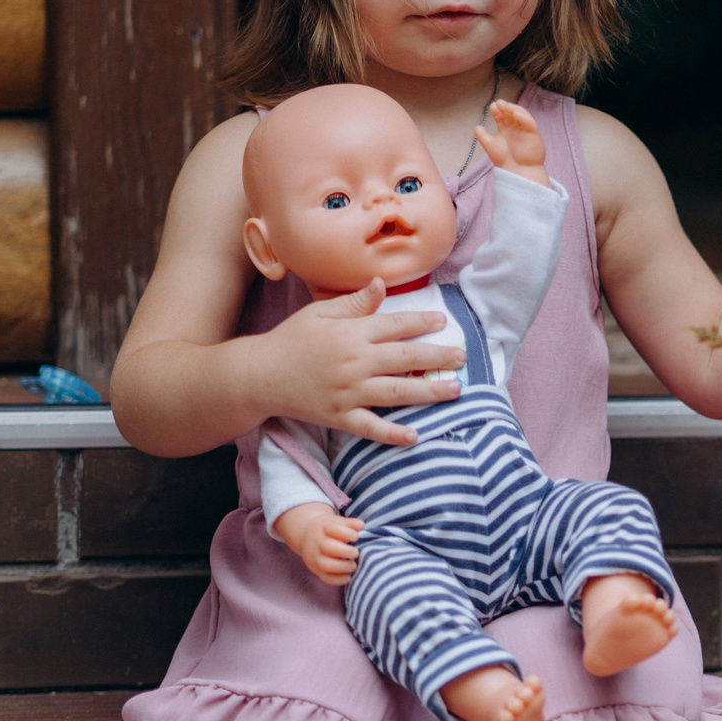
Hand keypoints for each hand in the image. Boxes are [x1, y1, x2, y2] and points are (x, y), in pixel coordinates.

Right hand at [263, 281, 464, 446]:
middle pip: (406, 358)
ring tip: (455, 390)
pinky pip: (371, 427)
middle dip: (438, 356)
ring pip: (398, 392)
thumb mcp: (320, 312)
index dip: (422, 322)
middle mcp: (355, 362)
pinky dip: (393, 434)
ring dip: (430, 391)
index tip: (443, 321)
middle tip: (462, 356)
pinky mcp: (339, 416)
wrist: (259, 375)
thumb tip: (382, 284)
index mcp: (351, 333)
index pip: (396, 325)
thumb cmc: (291, 339)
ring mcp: (348, 392)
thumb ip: (355, 302)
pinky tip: (415, 435)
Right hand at [274, 503, 363, 584]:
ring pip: (325, 564)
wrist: (308, 536)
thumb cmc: (330, 530)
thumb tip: (361, 526)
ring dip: (341, 567)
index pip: (333, 529)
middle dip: (345, 551)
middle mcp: (318, 543)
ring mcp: (316, 557)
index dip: (347, 533)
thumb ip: (351, 524)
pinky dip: (337, 580)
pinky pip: (325, 577)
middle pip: (327, 547)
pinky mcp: (317, 570)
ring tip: (353, 566)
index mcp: (324, 528)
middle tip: (356, 553)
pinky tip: (348, 577)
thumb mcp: (338, 522)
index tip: (356, 536)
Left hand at [474, 99, 552, 185]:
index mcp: (506, 130)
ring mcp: (524, 130)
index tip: (492, 107)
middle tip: (499, 103)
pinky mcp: (533, 134)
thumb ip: (483, 137)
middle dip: (505, 107)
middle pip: (510, 113)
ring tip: (506, 106)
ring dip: (514, 109)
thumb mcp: (491, 146)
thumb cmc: (505, 161)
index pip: (501, 116)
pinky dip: (524, 117)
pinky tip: (516, 114)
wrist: (517, 171)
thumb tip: (477, 127)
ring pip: (521, 115)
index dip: (497, 110)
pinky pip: (530, 123)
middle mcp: (515, 128)